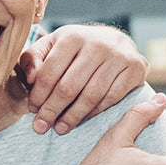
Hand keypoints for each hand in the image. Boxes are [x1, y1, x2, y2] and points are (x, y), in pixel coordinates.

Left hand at [20, 24, 147, 134]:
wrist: (115, 41)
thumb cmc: (76, 47)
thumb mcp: (51, 45)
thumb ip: (33, 58)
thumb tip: (30, 78)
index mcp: (72, 36)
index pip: (49, 72)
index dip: (38, 95)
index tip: (32, 110)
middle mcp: (97, 44)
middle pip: (69, 86)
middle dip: (52, 110)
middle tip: (41, 126)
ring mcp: (118, 56)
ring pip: (91, 95)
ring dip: (73, 116)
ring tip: (60, 128)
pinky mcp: (135, 69)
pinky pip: (111, 98)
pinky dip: (94, 112)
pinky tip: (82, 119)